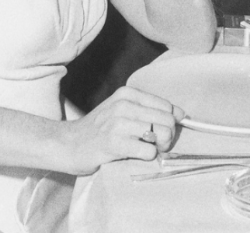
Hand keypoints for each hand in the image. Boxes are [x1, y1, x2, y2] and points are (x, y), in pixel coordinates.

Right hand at [58, 86, 182, 174]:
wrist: (68, 144)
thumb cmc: (99, 130)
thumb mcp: (121, 110)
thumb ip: (149, 109)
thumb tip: (181, 114)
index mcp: (127, 94)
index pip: (167, 107)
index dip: (170, 123)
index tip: (159, 132)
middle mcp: (123, 105)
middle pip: (167, 121)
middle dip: (167, 137)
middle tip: (154, 145)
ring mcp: (117, 123)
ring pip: (161, 135)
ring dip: (157, 148)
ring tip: (143, 149)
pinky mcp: (113, 143)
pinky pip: (148, 151)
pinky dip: (146, 157)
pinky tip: (132, 155)